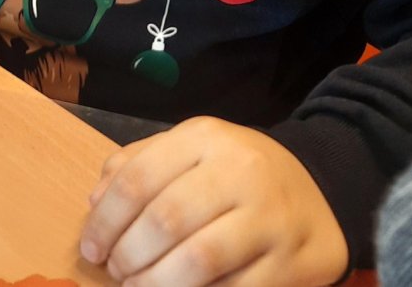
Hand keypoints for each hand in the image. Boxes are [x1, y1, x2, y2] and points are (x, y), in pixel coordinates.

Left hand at [79, 117, 347, 285]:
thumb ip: (138, 165)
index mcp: (205, 138)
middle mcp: (240, 171)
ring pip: (198, 261)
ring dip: (156, 284)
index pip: (138, 180)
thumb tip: (96, 201)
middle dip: (128, 255)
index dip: (105, 221)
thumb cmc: (236, 171)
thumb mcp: (189, 149)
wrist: (320, 186)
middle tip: (117, 271)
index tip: (91, 248)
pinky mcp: (293, 262)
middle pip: (165, 221)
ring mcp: (271, 218)